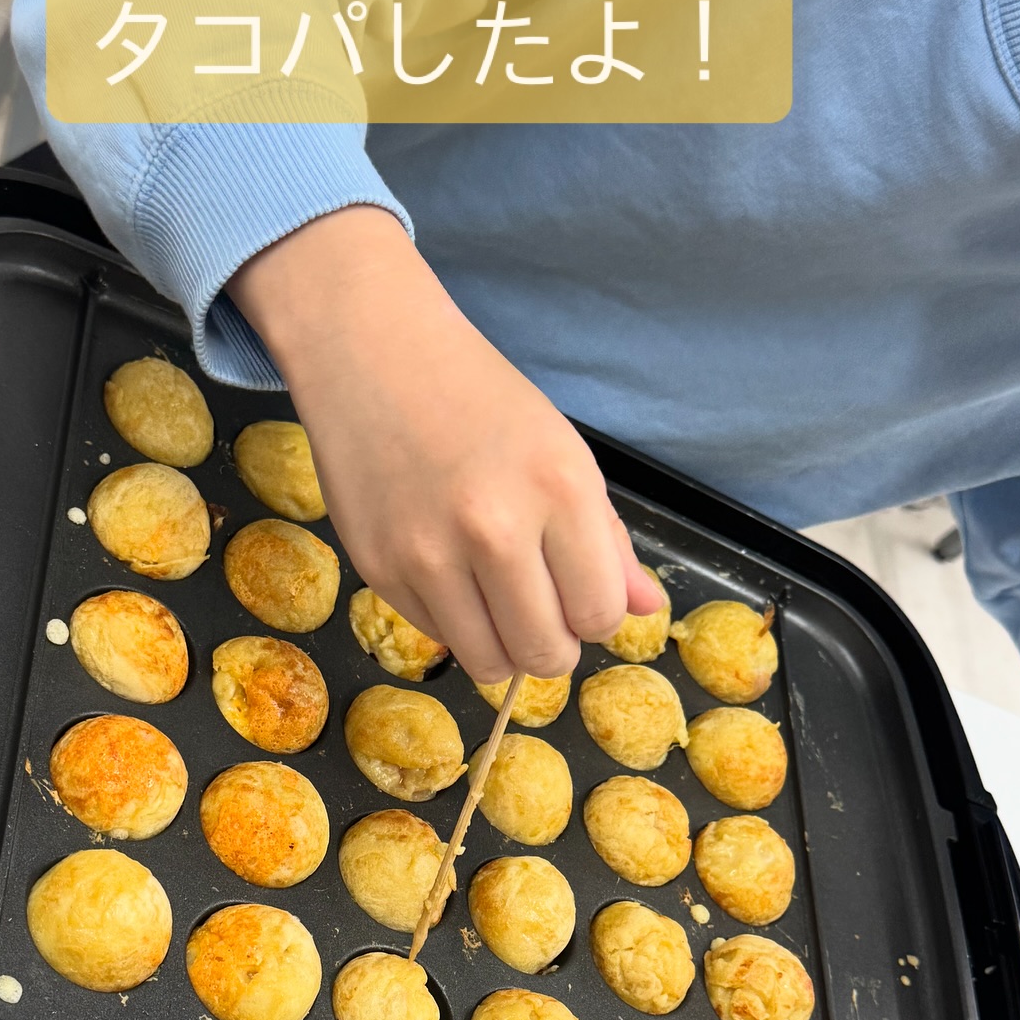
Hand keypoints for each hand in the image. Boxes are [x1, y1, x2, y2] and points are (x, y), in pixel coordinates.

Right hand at [227, 206, 661, 682]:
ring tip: (498, 609)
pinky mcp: (378, 570)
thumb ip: (607, 539)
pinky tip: (449, 575)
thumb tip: (647, 610)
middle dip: (553, 646)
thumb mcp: (562, 453)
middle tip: (540, 614)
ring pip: (489, 664)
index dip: (596, 616)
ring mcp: (429, 556)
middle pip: (546, 653)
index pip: (600, 614)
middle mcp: (495, 529)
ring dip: (504, 650)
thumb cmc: (479, 399)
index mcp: (558, 490)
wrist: (372, 354)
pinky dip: (453, 623)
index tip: (578, 595)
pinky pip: (437, 637)